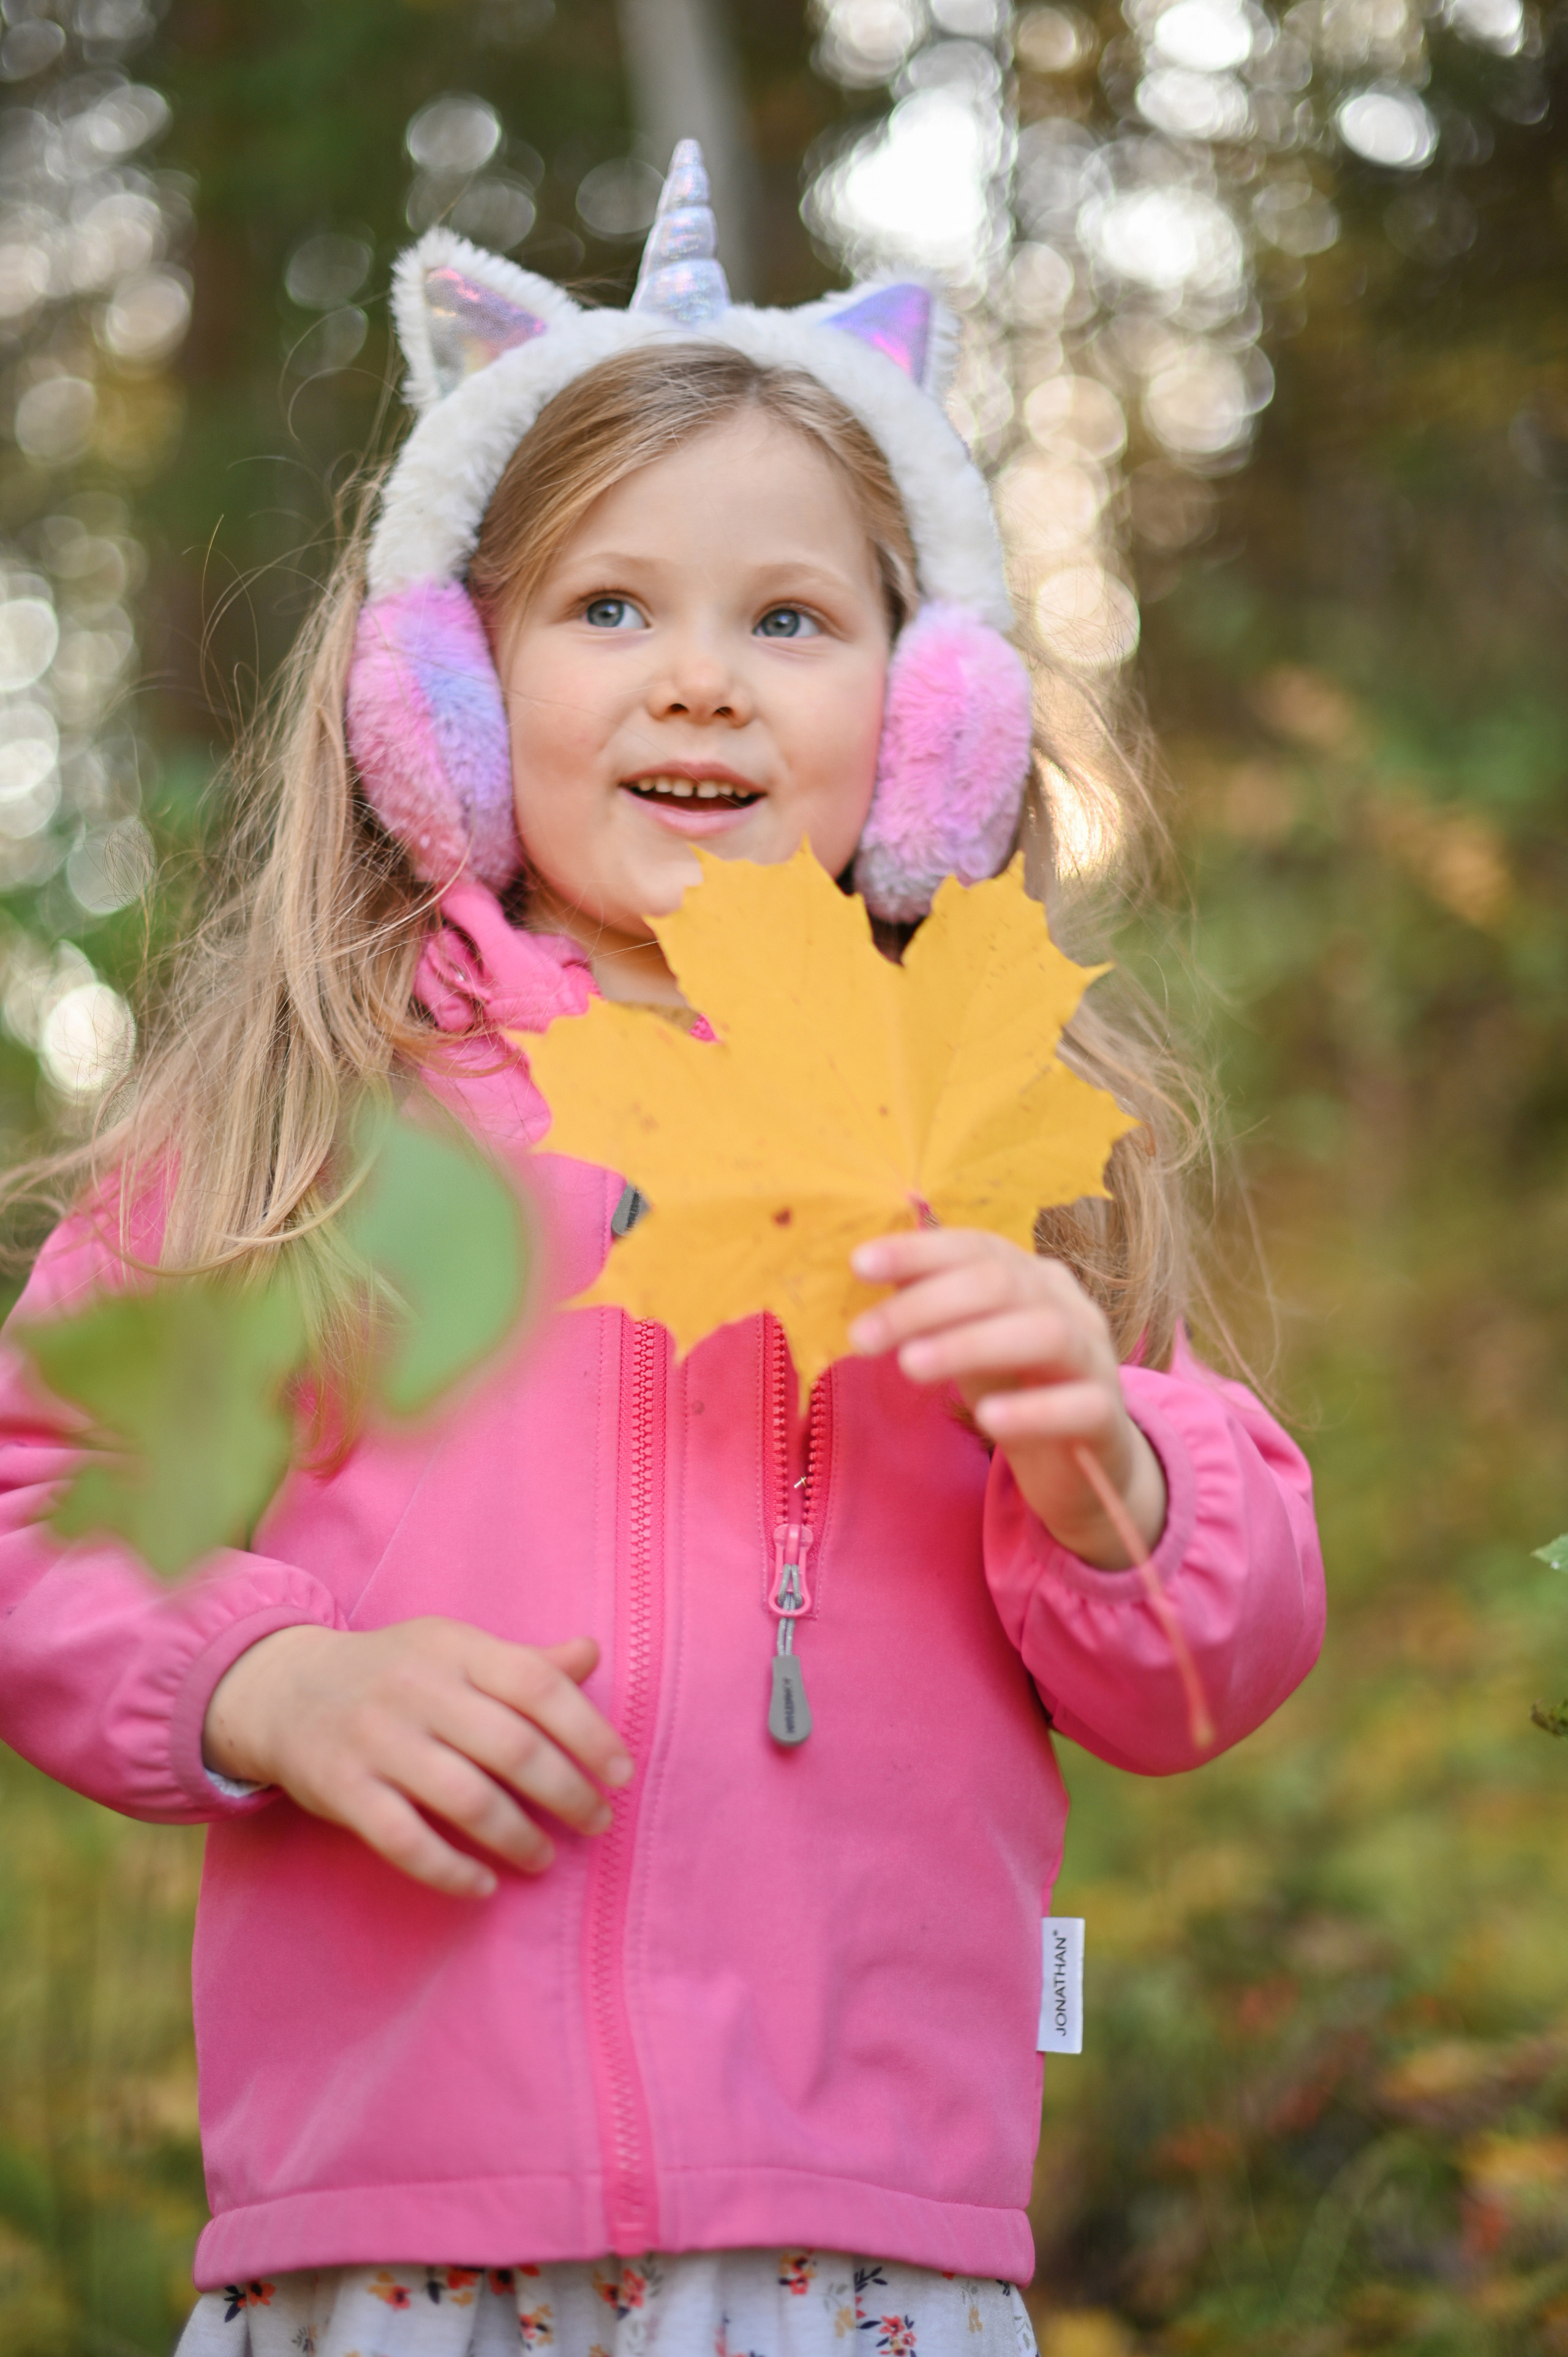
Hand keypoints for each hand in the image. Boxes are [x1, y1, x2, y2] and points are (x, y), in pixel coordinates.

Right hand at [202, 1618, 631, 1898]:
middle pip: (510, 1746)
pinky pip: (404, 1840)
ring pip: (464, 1798)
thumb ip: (523, 1662)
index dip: (588, 1731)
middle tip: (596, 1823)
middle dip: (566, 1792)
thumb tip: (592, 1654)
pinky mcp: (343, 1789)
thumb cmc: (394, 1674)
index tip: (621, 1773)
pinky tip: (483, 1886)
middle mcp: (416, 1688)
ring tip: (545, 1859)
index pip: (536, 1683)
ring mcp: (376, 1739)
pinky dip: (449, 1870)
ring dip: (517, 1837)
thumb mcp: (455, 1651)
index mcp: (455, 1647)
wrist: (284, 1689)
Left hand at [848, 1229, 1166, 1569]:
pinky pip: (1079, 1405)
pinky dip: (1033, 1410)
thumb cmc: (1017, 1387)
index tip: (859, 1265)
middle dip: (926, 1304)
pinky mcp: (1106, 1417)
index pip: (977, 1247)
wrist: (1083, 1462)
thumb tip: (872, 1267)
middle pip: (1002, 1284)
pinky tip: (988, 1419)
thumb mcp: (968, 1340)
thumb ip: (931, 1306)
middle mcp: (1069, 1306)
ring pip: (1044, 1334)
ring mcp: (1094, 1358)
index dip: (919, 1251)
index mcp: (1033, 1278)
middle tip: (863, 1336)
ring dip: (970, 1344)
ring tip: (909, 1366)